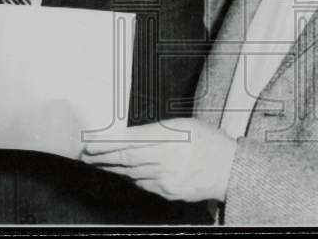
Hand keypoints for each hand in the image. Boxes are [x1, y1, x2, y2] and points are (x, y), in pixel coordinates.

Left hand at [81, 118, 236, 202]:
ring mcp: (166, 179)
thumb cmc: (210, 142)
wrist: (230, 170)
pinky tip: (123, 172)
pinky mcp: (168, 192)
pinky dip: (131, 177)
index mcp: (171, 138)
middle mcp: (166, 159)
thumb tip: (132, 135)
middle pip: (126, 159)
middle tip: (87, 154)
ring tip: (98, 161)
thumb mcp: (186, 125)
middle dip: (102, 156)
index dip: (107, 143)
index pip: (130, 141)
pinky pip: (143, 184)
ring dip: (113, 167)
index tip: (92, 141)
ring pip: (131, 173)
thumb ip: (159, 130)